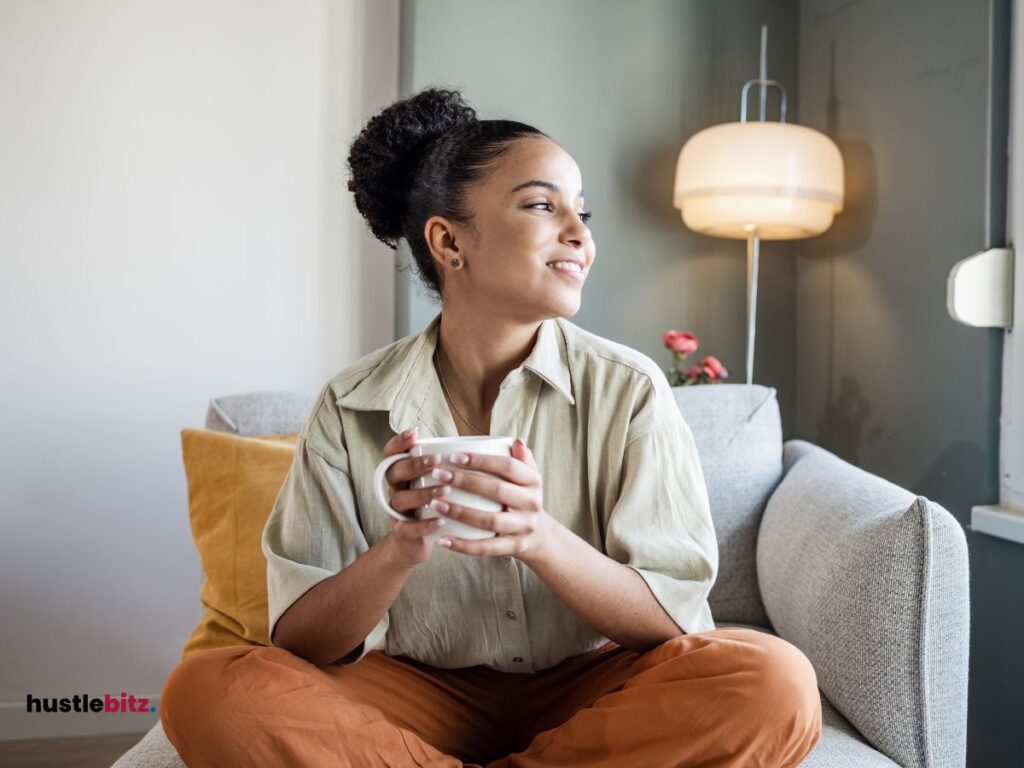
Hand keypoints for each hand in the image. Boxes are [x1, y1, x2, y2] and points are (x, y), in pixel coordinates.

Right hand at [382, 428, 451, 566]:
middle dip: (415, 464)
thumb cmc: (437, 506)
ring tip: (444, 490)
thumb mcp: (442, 482)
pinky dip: (424, 525)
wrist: (418, 543)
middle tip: (437, 461)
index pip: (393, 452)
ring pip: (401, 499)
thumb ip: (463, 463)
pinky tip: (441, 521)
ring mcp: (398, 511)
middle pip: (395, 472)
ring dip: (422, 493)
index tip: (415, 434)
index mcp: (405, 473)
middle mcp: (398, 489)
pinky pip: (408, 528)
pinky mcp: (403, 534)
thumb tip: (505, 444)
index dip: (400, 442)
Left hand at [432, 438, 551, 562]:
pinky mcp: (514, 547)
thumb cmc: (521, 497)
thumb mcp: (527, 476)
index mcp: (533, 480)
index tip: (453, 457)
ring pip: (490, 520)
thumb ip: (520, 458)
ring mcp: (524, 527)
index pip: (507, 466)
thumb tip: (515, 441)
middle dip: (465, 481)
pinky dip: (464, 545)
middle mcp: (532, 503)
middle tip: (438, 475)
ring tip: (435, 504)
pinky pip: (486, 548)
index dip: (481, 461)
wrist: (539, 535)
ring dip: (460, 512)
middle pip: (497, 490)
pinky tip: (443, 540)